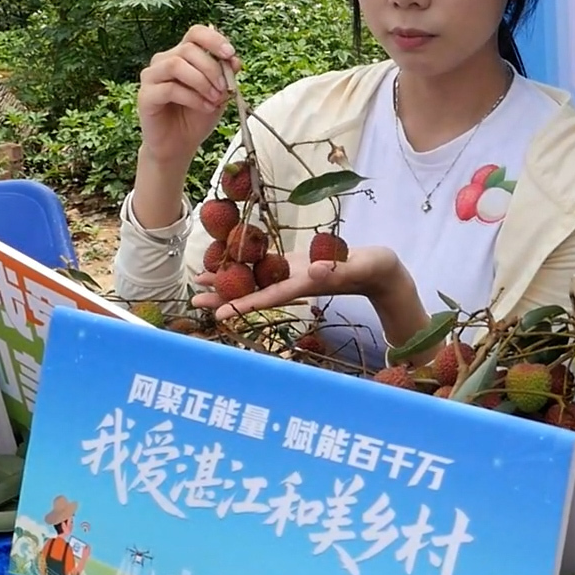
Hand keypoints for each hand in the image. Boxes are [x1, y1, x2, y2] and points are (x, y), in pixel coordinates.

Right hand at [136, 25, 240, 169]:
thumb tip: (234, 60)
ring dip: (202, 81)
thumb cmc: (197, 117)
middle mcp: (164, 61)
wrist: (179, 145)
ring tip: (215, 99)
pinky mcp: (145, 95)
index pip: (196, 33)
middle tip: (224, 89)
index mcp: (182, 55)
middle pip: (188, 49)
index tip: (230, 54)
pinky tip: (205, 107)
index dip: (214, 40)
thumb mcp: (219, 94)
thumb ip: (225, 76)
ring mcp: (152, 77)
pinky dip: (192, 97)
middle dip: (212, 68)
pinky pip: (169, 88)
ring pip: (176, 64)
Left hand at [194, 246, 409, 321]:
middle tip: (195, 299)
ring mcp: (292, 275)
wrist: (379, 271)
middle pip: (254, 293)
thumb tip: (314, 271)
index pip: (269, 298)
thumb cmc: (373, 268)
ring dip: (229, 282)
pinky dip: (245, 264)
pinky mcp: (294, 265)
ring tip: (200, 281)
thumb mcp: (357, 265)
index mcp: (304, 286)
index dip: (244, 305)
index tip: (219, 314)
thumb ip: (337, 267)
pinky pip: (265, 267)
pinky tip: (226, 260)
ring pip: (255, 281)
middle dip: (225, 297)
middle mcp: (292, 284)